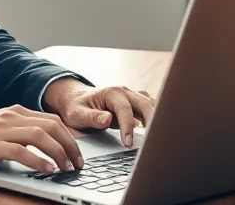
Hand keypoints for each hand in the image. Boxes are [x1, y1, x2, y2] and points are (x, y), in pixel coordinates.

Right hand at [0, 105, 83, 173]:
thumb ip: (18, 132)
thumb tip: (43, 146)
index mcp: (14, 112)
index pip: (52, 120)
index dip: (69, 137)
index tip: (77, 153)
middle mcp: (11, 116)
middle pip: (52, 126)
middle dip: (70, 146)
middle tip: (78, 163)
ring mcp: (2, 129)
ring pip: (41, 136)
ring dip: (59, 153)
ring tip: (66, 168)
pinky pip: (22, 151)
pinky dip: (38, 161)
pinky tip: (47, 170)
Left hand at [42, 78, 156, 147]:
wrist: (76, 98)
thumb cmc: (76, 107)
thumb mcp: (77, 114)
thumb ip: (91, 117)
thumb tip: (107, 119)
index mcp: (112, 93)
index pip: (125, 110)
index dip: (128, 127)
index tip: (128, 143)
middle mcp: (125, 91)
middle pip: (145, 104)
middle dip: (151, 120)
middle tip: (153, 140)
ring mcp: (131, 95)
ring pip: (150, 104)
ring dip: (156, 117)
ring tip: (158, 136)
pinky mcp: (134, 102)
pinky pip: (149, 106)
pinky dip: (155, 115)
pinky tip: (156, 128)